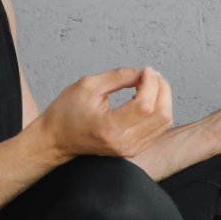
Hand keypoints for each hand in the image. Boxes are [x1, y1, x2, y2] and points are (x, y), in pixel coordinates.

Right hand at [39, 66, 174, 158]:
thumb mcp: (87, 85)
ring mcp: (130, 149)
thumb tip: (142, 72)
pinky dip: (157, 110)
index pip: (145, 106)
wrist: (55, 139)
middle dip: (162, 89)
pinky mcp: (133, 149)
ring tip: (147, 85)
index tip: (144, 70)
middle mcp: (123, 142)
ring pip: (164, 122)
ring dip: (162, 98)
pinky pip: (158, 128)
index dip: (151, 83)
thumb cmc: (65, 114)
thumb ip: (118, 76)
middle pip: (162, 115)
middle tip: (150, 75)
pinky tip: (144, 98)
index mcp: (109, 128)